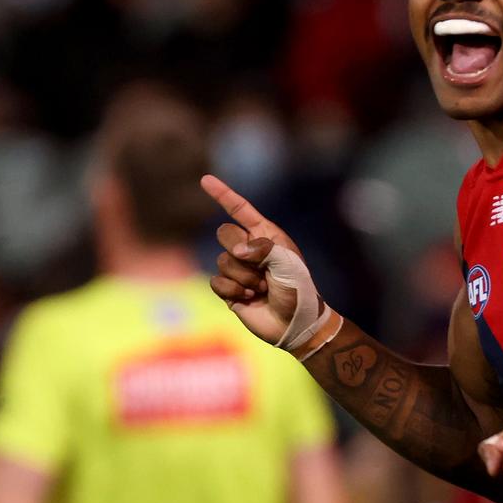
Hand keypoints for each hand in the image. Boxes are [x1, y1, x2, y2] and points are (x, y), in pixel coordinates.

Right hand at [202, 174, 306, 344]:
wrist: (295, 323)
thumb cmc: (297, 289)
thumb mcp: (287, 262)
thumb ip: (262, 248)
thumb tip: (236, 251)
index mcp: (266, 234)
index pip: (240, 210)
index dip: (223, 194)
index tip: (205, 179)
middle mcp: (250, 248)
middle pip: (224, 233)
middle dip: (239, 250)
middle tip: (261, 269)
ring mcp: (238, 268)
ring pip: (221, 261)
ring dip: (243, 278)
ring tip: (262, 288)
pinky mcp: (229, 289)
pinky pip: (216, 281)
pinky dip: (233, 291)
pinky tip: (250, 299)